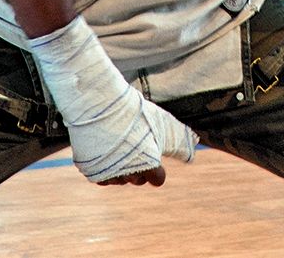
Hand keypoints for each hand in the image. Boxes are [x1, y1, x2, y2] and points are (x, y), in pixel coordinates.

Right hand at [30, 17, 196, 186]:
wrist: (99, 104)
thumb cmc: (134, 112)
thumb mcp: (161, 123)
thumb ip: (178, 141)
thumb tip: (192, 154)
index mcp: (149, 165)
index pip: (158, 179)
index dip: (156, 169)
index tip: (152, 158)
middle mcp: (129, 175)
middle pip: (138, 180)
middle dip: (138, 167)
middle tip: (133, 146)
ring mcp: (109, 175)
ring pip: (120, 179)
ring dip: (121, 168)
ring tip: (118, 144)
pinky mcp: (91, 173)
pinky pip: (102, 177)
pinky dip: (104, 167)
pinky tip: (106, 149)